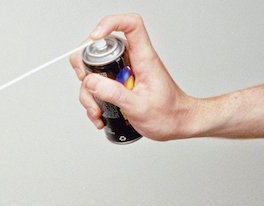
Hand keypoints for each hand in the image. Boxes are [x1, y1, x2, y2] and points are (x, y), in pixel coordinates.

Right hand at [68, 13, 201, 140]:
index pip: (131, 25)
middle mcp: (133, 61)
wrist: (177, 123)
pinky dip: (93, 100)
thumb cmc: (169, 114)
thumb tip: (90, 81)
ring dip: (89, 91)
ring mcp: (124, 72)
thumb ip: (114, 93)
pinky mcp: (120, 83)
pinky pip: (98, 85)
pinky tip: (100, 114)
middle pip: (102, 47)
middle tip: (86, 82)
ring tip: (97, 110)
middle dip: (86, 64)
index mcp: (144, 58)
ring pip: (96, 70)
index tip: (94, 38)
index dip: (110, 24)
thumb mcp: (139, 107)